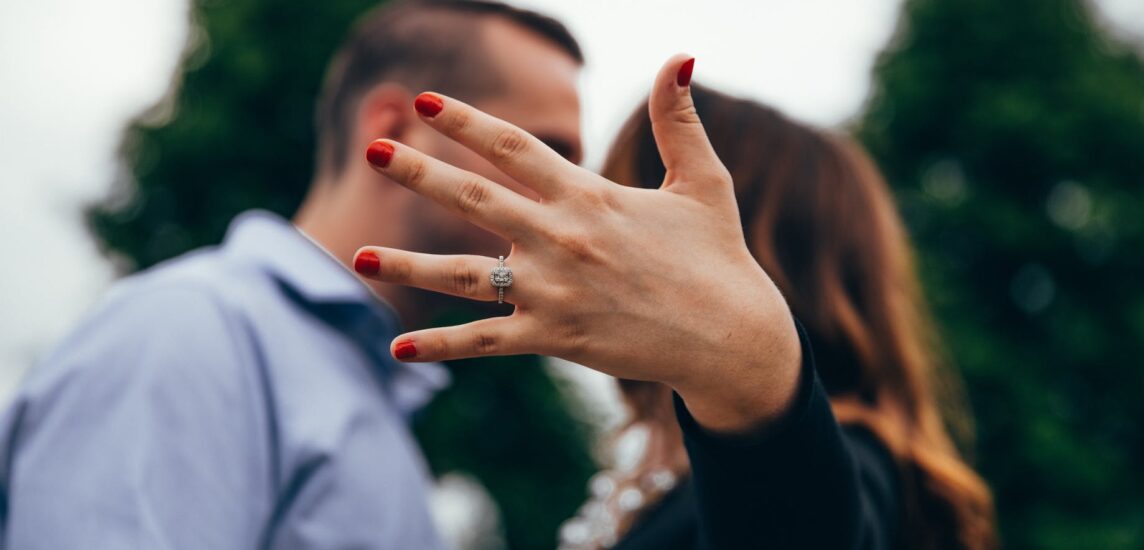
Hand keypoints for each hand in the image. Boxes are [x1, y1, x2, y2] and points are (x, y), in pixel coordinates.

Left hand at [356, 55, 800, 432]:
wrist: (731, 338)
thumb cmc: (717, 256)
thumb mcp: (703, 181)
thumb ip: (678, 120)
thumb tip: (682, 55)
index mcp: (590, 196)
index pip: (516, 148)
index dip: (467, 122)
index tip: (424, 102)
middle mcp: (562, 240)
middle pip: (475, 199)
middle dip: (420, 173)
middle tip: (372, 150)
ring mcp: (553, 293)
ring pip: (464, 275)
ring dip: (409, 265)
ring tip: (358, 253)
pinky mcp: (555, 339)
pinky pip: (486, 342)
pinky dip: (442, 345)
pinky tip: (397, 348)